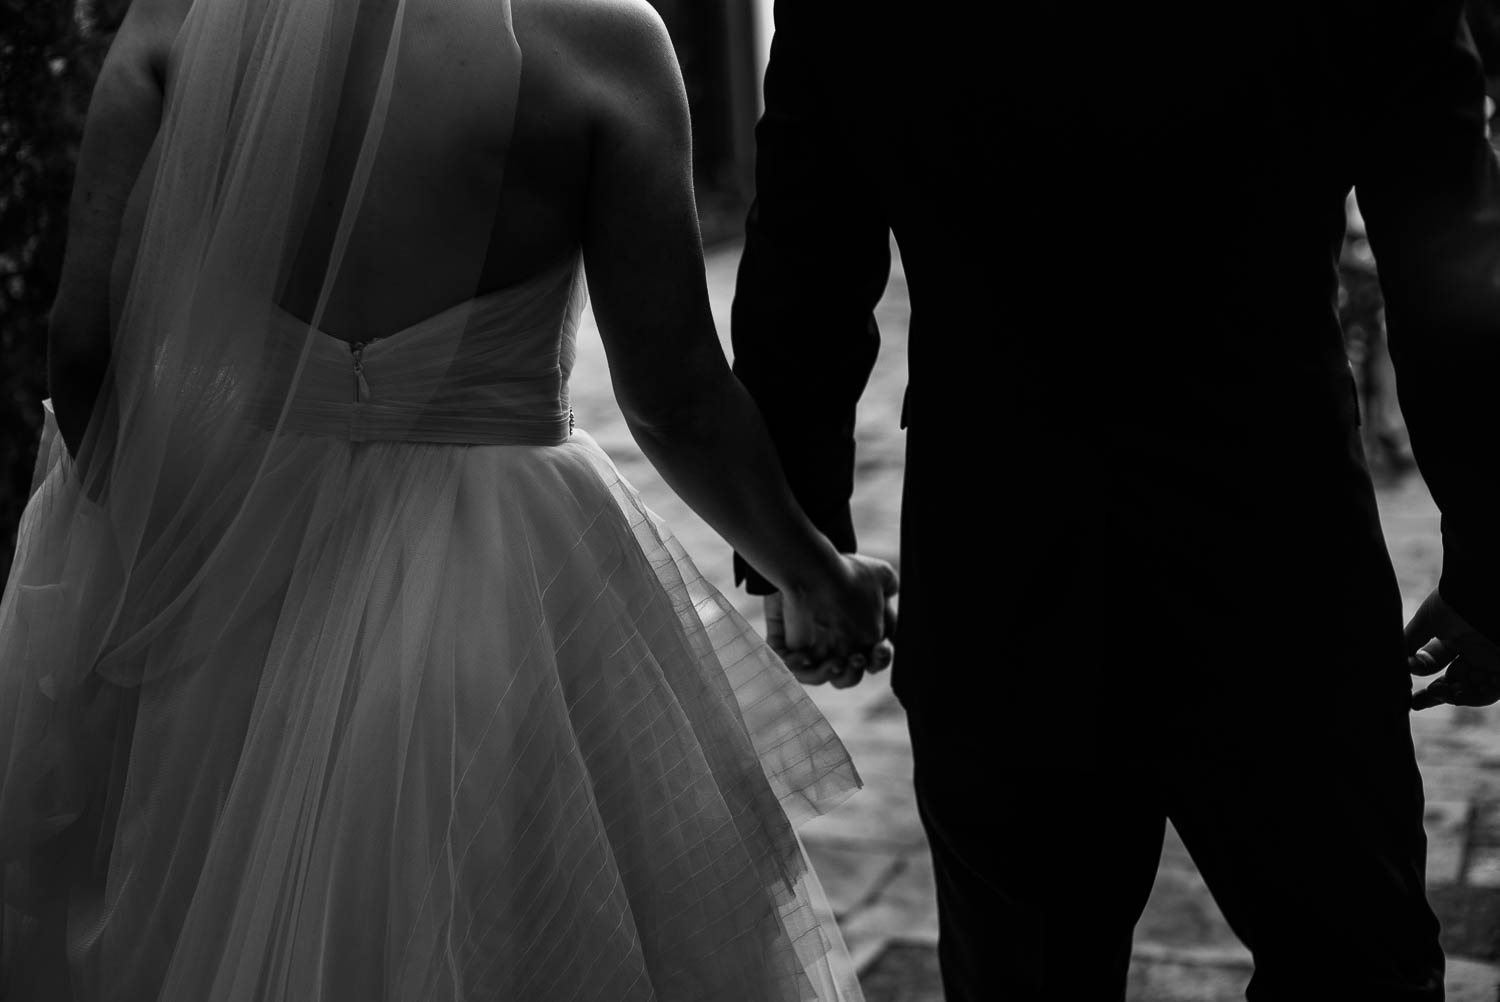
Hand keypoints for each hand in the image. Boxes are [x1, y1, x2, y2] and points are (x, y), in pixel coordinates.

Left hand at [765, 554, 897, 688]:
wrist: (809, 561)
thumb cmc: (844, 570)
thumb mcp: (877, 575)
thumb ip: (892, 591)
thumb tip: (896, 607)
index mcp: (857, 639)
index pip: (872, 661)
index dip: (879, 659)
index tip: (881, 648)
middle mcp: (835, 648)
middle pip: (849, 676)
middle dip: (855, 672)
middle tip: (857, 657)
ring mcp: (810, 650)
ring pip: (822, 677)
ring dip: (831, 674)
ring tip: (835, 662)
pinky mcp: (787, 647)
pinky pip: (791, 668)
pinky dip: (798, 667)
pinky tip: (803, 656)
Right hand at [1407, 589, 1499, 709]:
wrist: (1485, 594)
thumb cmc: (1458, 602)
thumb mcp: (1428, 620)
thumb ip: (1410, 640)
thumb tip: (1392, 660)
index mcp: (1455, 636)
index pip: (1436, 661)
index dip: (1420, 672)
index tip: (1402, 680)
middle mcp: (1474, 651)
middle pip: (1454, 680)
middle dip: (1435, 693)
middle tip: (1414, 703)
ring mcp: (1490, 661)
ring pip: (1471, 689)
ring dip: (1451, 696)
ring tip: (1434, 694)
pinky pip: (1490, 692)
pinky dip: (1472, 698)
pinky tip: (1454, 696)